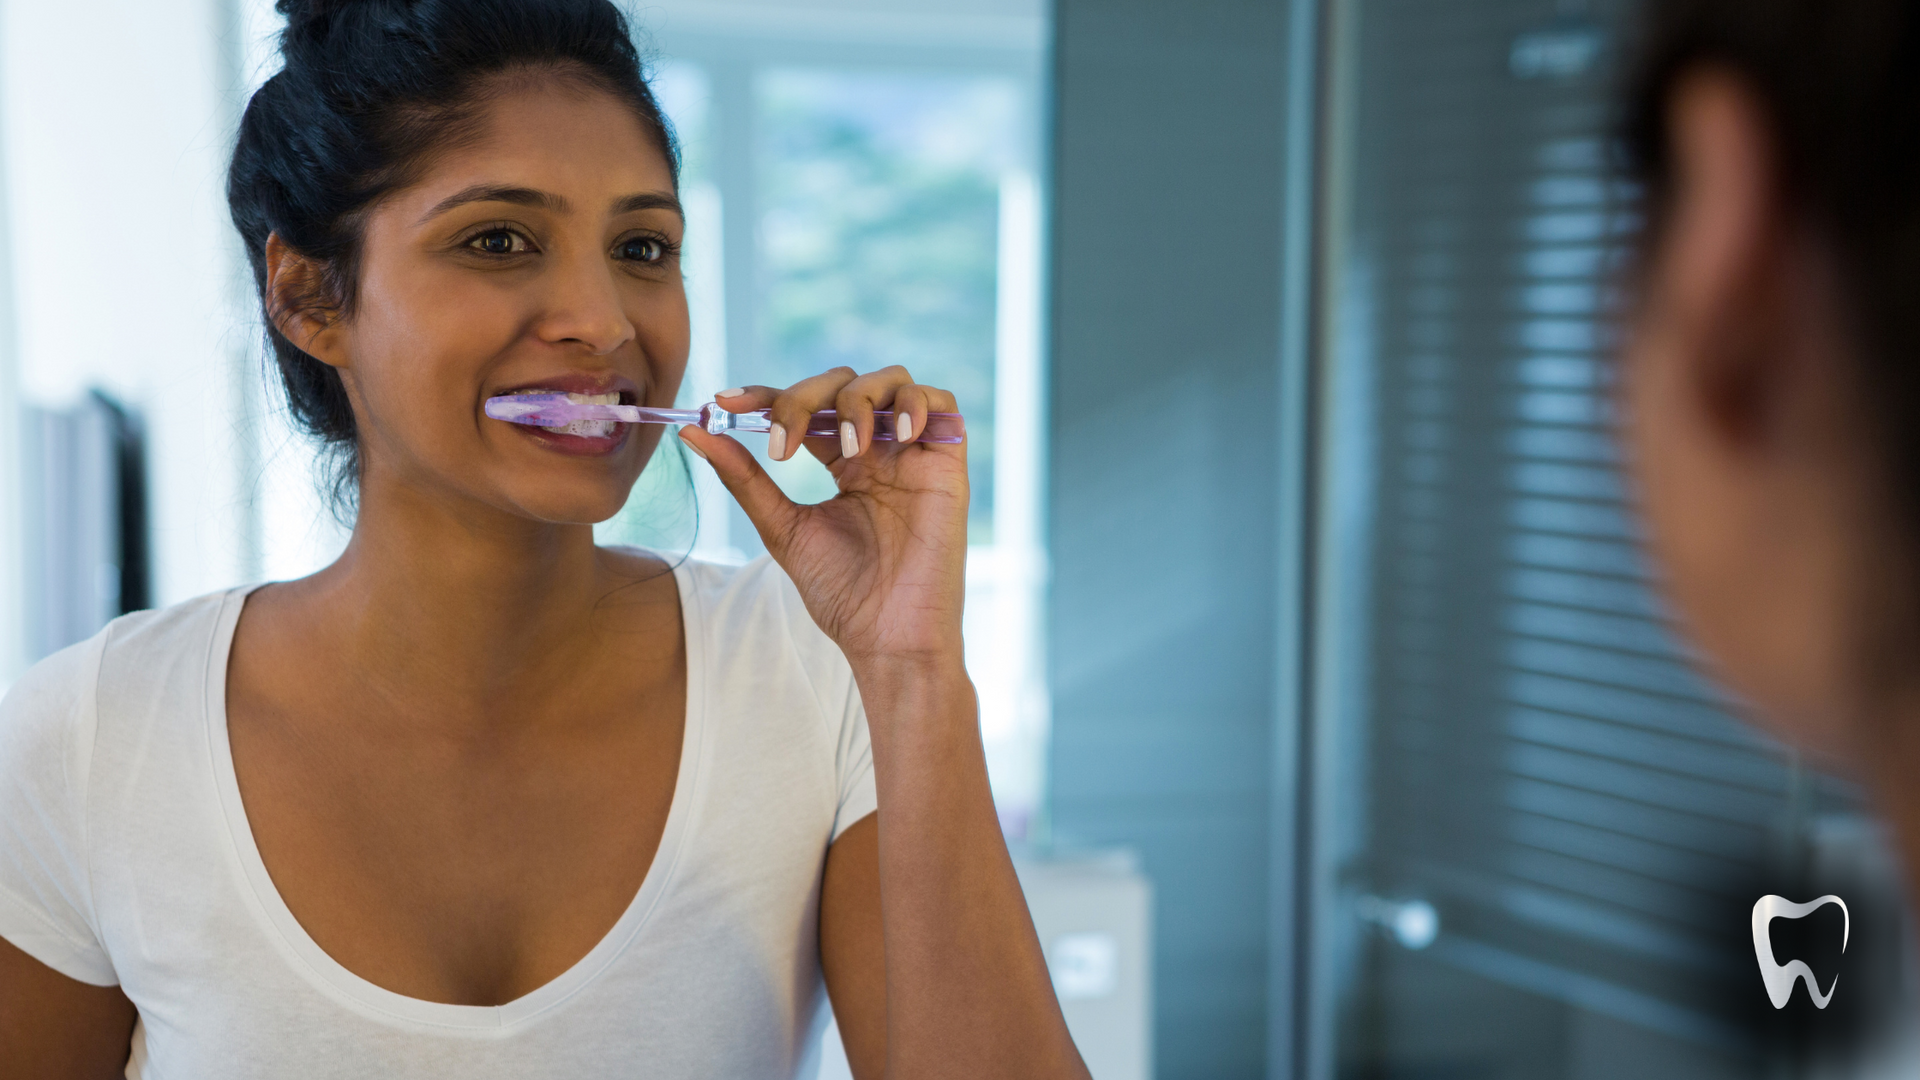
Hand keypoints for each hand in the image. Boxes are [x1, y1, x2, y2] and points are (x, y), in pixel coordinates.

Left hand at [678, 365, 967, 665]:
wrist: (888, 638)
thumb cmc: (842, 594)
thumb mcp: (783, 529)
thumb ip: (745, 479)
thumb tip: (692, 431)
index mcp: (842, 463)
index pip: (804, 407)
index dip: (767, 395)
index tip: (724, 402)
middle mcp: (879, 451)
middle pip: (842, 384)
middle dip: (805, 398)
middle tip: (783, 444)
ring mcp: (913, 455)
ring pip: (892, 380)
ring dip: (858, 399)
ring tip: (846, 446)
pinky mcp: (947, 465)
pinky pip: (943, 404)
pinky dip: (914, 403)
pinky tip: (892, 435)